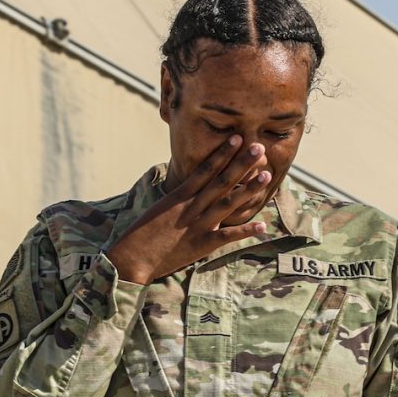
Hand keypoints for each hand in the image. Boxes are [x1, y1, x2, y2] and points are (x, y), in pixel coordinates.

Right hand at [107, 137, 271, 283]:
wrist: (131, 257)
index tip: (237, 138)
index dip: (222, 153)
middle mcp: (191, 206)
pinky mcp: (201, 244)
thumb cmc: (142, 233)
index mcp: (180, 196)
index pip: (205, 169)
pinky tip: (262, 226)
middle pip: (221, 181)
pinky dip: (244, 231)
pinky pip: (226, 236)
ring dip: (248, 189)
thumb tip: (191, 188)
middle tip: (259, 147)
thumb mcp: (160, 209)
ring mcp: (197, 225)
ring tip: (266, 175)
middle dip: (241, 164)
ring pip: (227, 204)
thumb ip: (178, 199)